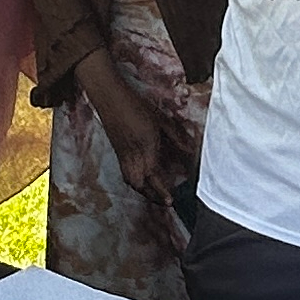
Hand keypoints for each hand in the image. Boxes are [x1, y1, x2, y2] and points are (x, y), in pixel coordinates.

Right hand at [78, 55, 174, 203]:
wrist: (110, 98)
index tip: (170, 201)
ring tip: (154, 194)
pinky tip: (142, 179)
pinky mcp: (117, 151)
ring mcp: (123, 154)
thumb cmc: (136, 104)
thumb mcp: (160, 119)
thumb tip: (189, 150)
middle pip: (139, 184)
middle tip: (164, 202)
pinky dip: (135, 181)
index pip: (153, 176)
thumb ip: (176, 136)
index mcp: (145, 147)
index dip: (161, 191)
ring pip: (130, 180)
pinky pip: (125, 173)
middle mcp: (133, 154)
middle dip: (151, 196)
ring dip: (143, 191)